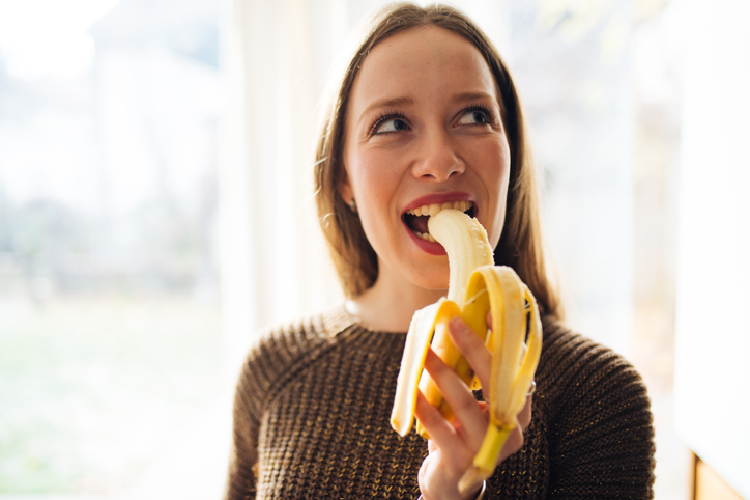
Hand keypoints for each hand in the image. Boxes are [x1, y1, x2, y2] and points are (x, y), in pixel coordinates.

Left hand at [414, 314, 532, 499]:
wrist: (450, 483)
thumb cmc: (461, 430)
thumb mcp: (474, 403)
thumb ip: (474, 374)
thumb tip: (456, 323)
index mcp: (518, 410)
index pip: (518, 369)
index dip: (506, 340)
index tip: (487, 313)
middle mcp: (509, 429)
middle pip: (495, 382)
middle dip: (474, 348)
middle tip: (452, 323)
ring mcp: (486, 447)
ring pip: (466, 404)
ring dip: (443, 374)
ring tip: (424, 351)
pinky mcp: (462, 462)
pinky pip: (441, 430)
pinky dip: (426, 408)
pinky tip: (414, 391)